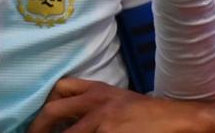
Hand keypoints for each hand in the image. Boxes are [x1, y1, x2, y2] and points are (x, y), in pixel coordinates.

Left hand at [29, 78, 214, 132]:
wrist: (176, 119)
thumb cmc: (150, 114)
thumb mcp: (120, 101)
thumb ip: (96, 106)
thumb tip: (74, 121)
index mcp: (98, 89)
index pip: (61, 88)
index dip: (46, 103)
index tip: (39, 119)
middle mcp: (96, 101)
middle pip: (53, 109)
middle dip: (38, 126)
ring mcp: (101, 119)